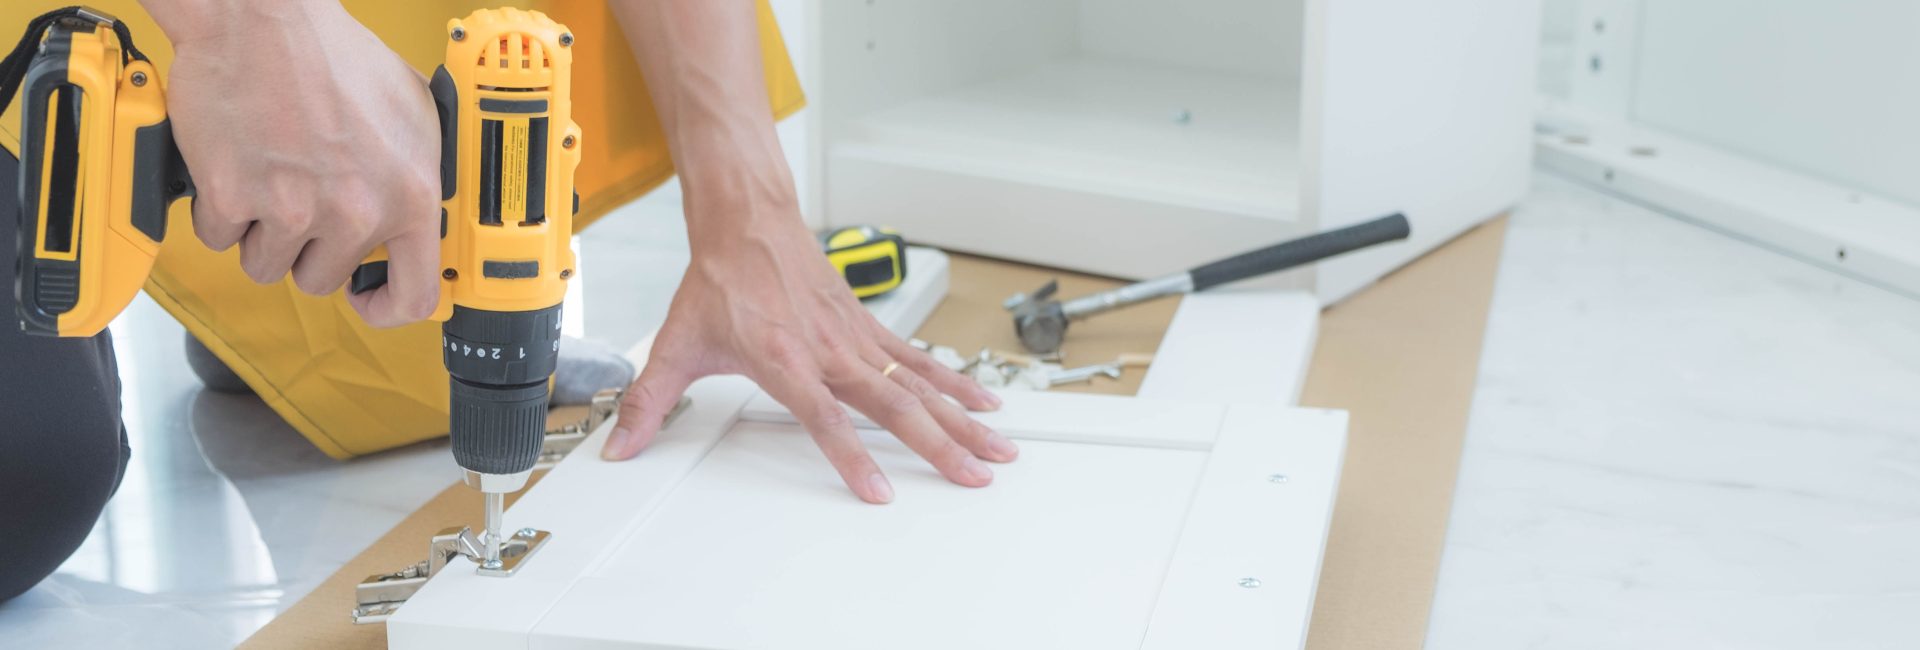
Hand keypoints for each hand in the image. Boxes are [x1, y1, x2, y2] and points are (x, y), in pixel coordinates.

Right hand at [154, 1, 440, 325]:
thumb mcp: (414, 115)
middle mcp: (355, 211)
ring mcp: (292, 209)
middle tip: (301, 195)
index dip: (386, 308)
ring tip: (271, 175)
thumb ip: (415, 179)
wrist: (262, 19)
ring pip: (267, 265)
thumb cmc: (333, 56)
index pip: (414, 296)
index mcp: (410, 197)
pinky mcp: (233, 199)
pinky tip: (237, 166)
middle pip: (321, 279)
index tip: (366, 299)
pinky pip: (219, 238)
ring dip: (262, 232)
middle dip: (307, 247)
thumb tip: (414, 223)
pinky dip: (219, 211)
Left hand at [600, 195, 1015, 503]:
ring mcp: (857, 339)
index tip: (880, 491)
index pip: (825, 417)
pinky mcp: (869, 329)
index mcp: (785, 358)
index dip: (852, 456)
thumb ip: (650, 401)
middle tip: (974, 477)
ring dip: (963, 419)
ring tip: (997, 448)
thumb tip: (619, 443)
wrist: (747, 220)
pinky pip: (920, 361)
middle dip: (940, 445)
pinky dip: (955, 382)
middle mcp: (830, 350)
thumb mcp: (678, 343)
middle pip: (895, 405)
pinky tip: (983, 404)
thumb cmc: (721, 278)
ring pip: (921, 385)